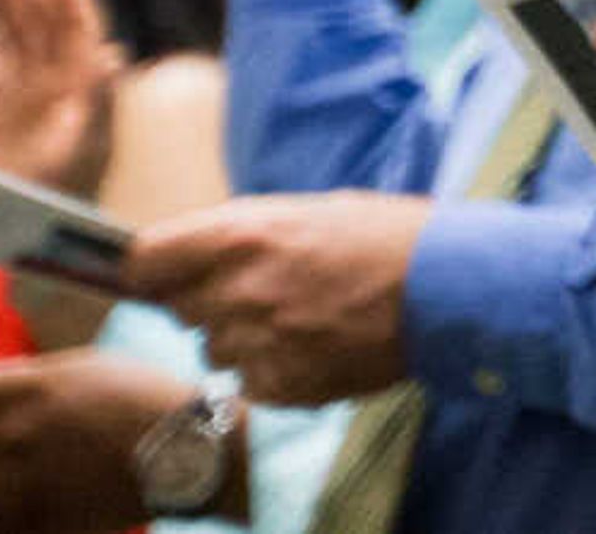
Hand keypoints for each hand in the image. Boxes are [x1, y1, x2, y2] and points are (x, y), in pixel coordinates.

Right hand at [0, 0, 124, 196]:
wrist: (30, 231)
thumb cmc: (64, 191)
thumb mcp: (87, 143)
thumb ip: (97, 97)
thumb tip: (113, 52)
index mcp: (83, 86)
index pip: (79, 28)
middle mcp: (58, 86)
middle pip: (48, 25)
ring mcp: (28, 100)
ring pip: (20, 41)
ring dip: (13, 7)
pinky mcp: (0, 120)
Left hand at [0, 352, 202, 533]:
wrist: (188, 453)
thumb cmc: (145, 401)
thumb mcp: (87, 368)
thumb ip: (29, 380)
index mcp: (25, 389)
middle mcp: (9, 434)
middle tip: (11, 449)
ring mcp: (12, 484)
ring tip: (39, 479)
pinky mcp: (25, 526)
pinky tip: (24, 509)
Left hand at [125, 195, 426, 405]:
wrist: (450, 287)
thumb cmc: (387, 237)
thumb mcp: (310, 210)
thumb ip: (243, 233)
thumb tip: (190, 255)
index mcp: (242, 236)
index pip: (145, 260)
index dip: (152, 267)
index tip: (165, 272)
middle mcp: (239, 290)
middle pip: (180, 308)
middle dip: (210, 300)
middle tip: (263, 290)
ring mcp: (258, 343)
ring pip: (214, 348)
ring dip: (242, 336)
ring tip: (300, 318)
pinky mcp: (281, 384)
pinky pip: (250, 380)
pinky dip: (274, 367)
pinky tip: (318, 343)